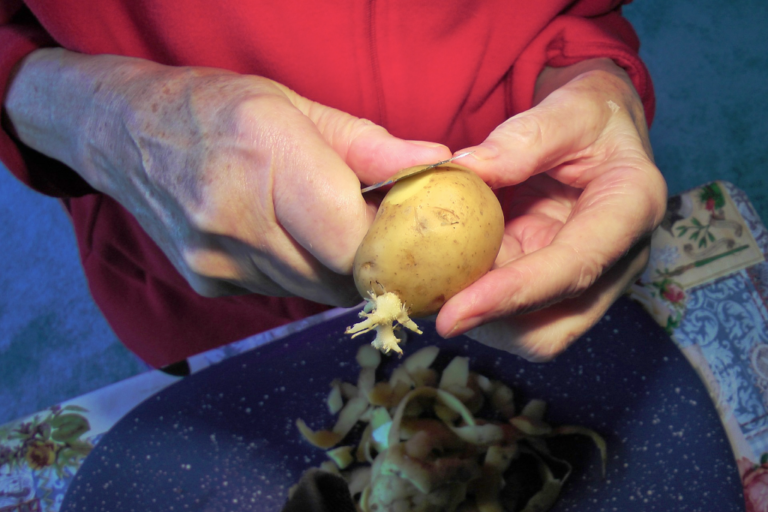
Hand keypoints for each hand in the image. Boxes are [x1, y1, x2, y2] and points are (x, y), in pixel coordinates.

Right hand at [5, 49, 451, 304]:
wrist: (127, 135)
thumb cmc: (220, 109)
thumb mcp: (296, 106)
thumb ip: (370, 146)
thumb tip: (439, 165)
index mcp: (264, 156)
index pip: (354, 237)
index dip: (396, 245)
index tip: (415, 232)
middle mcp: (234, 217)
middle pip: (339, 274)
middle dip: (376, 262)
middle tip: (391, 237)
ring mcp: (215, 259)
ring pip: (315, 291)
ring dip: (342, 270)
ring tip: (340, 232)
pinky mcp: (209, 283)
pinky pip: (284, 291)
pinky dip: (305, 273)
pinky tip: (294, 240)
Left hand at [435, 59, 666, 359]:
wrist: (604, 129)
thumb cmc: (592, 114)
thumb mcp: (568, 108)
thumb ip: (523, 138)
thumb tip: (464, 169)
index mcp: (630, 210)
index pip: (572, 269)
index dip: (512, 295)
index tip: (453, 313)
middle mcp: (617, 259)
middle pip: (555, 326)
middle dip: (493, 325)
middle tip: (434, 307)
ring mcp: (587, 278)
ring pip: (533, 332)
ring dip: (484, 319)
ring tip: (439, 288)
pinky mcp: (557, 282)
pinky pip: (517, 311)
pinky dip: (482, 302)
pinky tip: (452, 277)